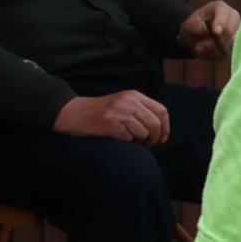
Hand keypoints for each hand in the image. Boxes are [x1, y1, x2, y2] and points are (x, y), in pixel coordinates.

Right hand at [54, 87, 170, 143]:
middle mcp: (128, 101)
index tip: (162, 139)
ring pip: (144, 133)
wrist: (74, 113)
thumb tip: (163, 131)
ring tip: (133, 143)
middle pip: (155, 124)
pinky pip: (129, 139)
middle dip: (155, 139)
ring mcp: (119, 112)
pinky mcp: (109, 124)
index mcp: (134, 95)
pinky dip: (129, 144)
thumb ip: (142, 110)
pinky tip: (122, 142)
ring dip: (141, 143)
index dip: (166, 127)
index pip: (161, 111)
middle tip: (148, 145)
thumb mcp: (124, 103)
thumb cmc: (102, 112)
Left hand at [177, 0, 240, 60]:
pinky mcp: (236, 46)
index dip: (221, 23)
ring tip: (198, 49)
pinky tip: (206, 52)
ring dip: (212, 50)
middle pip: (230, 32)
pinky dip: (214, 55)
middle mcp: (233, 20)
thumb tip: (209, 32)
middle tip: (198, 47)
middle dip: (214, 42)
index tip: (216, 32)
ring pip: (229, 46)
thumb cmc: (194, 26)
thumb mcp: (190, 24)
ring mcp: (237, 33)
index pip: (225, 14)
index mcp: (222, 9)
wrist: (196, 36)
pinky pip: (227, 54)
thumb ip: (198, 26)